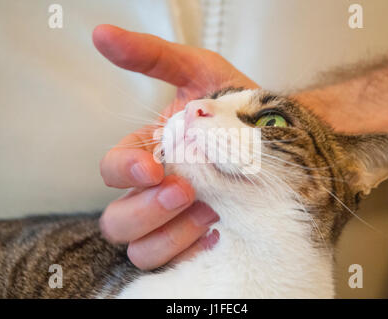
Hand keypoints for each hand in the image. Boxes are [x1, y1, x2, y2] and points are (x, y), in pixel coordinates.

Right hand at [92, 24, 257, 269]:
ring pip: (140, 248)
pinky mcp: (196, 242)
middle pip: (117, 219)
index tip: (154, 167)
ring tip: (212, 212)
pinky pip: (173, 264)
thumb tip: (102, 35)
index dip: (124, 172)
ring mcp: (174, 221)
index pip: (112, 171)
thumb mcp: (201, 72)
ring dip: (169, 234)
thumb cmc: (241, 105)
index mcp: (149, 153)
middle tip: (188, 190)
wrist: (285, 140)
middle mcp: (155, 191)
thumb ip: (153, 57)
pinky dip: (189, 252)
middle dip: (147, 209)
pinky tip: (218, 232)